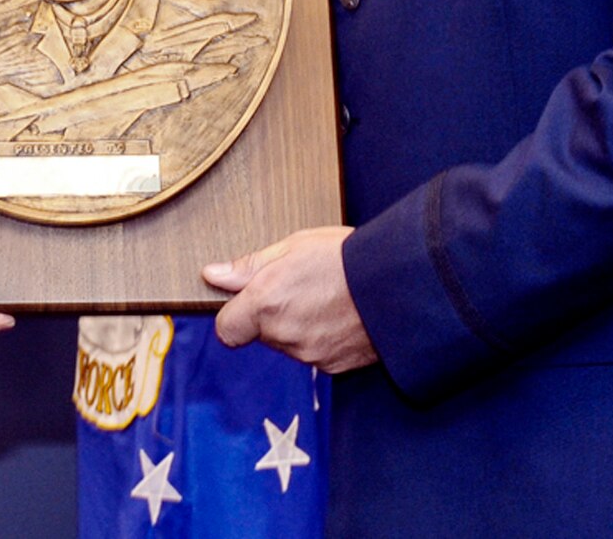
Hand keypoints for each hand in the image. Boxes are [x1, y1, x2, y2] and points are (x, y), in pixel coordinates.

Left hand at [204, 226, 376, 372]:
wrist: (399, 284)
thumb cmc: (348, 257)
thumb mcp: (293, 246)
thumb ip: (249, 266)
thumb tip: (213, 275)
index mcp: (266, 302)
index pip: (226, 330)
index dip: (233, 316)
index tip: (245, 302)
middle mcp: (283, 334)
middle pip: (260, 334)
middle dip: (271, 315)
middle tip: (299, 288)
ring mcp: (309, 354)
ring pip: (287, 344)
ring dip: (296, 326)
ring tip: (324, 298)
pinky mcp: (332, 366)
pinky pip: (313, 354)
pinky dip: (320, 339)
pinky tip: (338, 316)